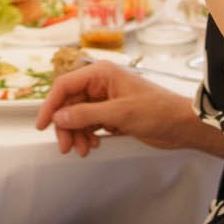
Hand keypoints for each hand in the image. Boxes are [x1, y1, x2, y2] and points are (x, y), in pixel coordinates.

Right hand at [35, 62, 209, 157]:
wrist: (181, 125)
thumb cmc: (157, 110)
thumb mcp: (119, 113)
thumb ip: (86, 115)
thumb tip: (59, 117)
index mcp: (101, 73)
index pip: (65, 85)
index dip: (50, 104)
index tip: (42, 124)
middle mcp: (100, 83)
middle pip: (69, 103)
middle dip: (66, 125)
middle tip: (66, 146)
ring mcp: (105, 99)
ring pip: (78, 116)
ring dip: (77, 133)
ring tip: (83, 149)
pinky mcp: (112, 113)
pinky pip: (89, 123)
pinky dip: (87, 135)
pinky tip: (92, 144)